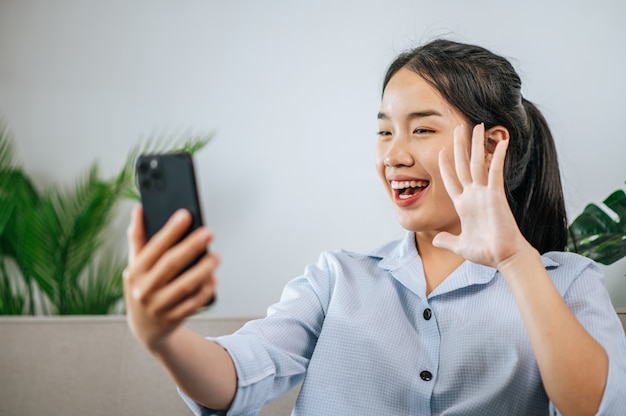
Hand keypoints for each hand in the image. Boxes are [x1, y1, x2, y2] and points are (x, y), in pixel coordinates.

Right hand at [123, 206, 218, 349]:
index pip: (154, 247)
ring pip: (183, 287)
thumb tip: (139, 209)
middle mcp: (143, 290)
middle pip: (170, 265)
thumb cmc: (142, 287)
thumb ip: (137, 238)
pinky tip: (214, 280)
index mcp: (134, 272)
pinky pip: (192, 305)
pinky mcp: (173, 320)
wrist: (145, 328)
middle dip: (190, 247)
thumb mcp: (135, 265)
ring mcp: (158, 307)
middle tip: (209, 232)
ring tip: (216, 257)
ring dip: (202, 271)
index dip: (170, 231)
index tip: (185, 215)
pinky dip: (204, 292)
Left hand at [432, 123, 532, 267]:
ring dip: (476, 145)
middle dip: (460, 146)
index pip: (451, 180)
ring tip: (476, 126)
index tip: (441, 151)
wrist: (504, 257)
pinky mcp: (496, 195)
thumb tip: (435, 239)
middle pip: (464, 165)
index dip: (445, 166)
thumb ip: (447, 240)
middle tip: (458, 128)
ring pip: (479, 163)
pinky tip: (499, 142)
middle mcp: (473, 195)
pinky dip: (497, 157)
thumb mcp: (460, 245)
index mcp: (463, 205)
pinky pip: (496, 172)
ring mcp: (484, 194)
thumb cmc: (485, 252)